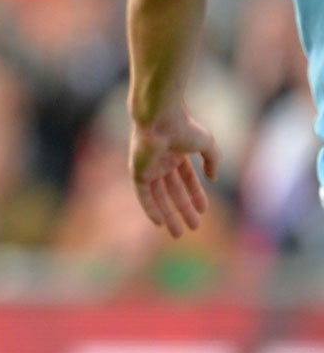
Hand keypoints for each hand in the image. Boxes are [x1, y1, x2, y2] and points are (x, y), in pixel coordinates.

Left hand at [129, 107, 219, 237]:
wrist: (161, 120)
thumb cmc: (184, 128)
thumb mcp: (207, 144)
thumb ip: (213, 160)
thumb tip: (213, 177)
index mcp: (176, 152)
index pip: (186, 178)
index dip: (195, 194)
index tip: (204, 210)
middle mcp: (161, 160)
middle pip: (173, 190)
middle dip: (183, 209)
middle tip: (194, 227)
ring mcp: (148, 166)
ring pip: (159, 196)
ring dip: (169, 214)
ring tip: (179, 232)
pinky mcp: (137, 172)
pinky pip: (143, 195)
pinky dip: (151, 209)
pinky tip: (159, 223)